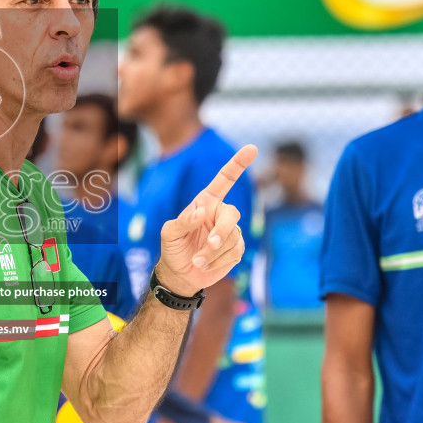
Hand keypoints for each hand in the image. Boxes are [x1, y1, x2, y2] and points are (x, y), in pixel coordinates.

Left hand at [156, 145, 258, 296]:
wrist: (180, 273)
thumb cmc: (173, 248)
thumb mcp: (169, 233)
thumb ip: (184, 221)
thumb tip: (202, 213)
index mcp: (206, 202)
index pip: (224, 180)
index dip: (238, 164)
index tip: (252, 148)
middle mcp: (220, 213)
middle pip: (232, 214)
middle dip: (222, 230)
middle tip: (211, 243)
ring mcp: (230, 231)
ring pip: (232, 237)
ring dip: (213, 251)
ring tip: (197, 260)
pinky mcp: (236, 249)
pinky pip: (235, 251)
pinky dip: (218, 260)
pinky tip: (205, 264)